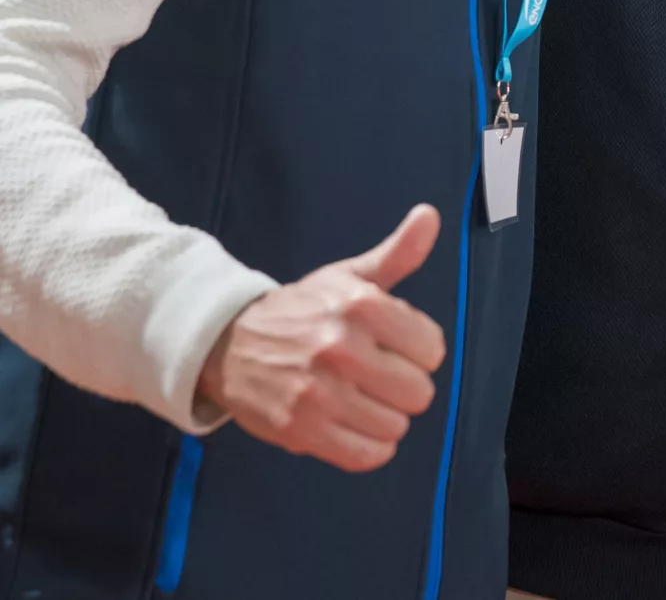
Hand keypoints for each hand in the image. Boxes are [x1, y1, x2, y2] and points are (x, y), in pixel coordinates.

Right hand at [195, 203, 446, 472]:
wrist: (228, 343)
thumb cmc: (302, 310)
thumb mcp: (349, 276)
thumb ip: (398, 253)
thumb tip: (430, 216)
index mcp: (360, 305)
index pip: (431, 347)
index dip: (419, 351)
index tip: (397, 348)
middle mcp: (341, 348)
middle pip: (418, 392)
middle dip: (405, 387)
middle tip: (380, 377)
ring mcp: (319, 392)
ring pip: (395, 426)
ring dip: (386, 418)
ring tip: (364, 401)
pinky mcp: (301, 430)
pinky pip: (366, 455)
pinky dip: (370, 447)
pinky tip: (357, 428)